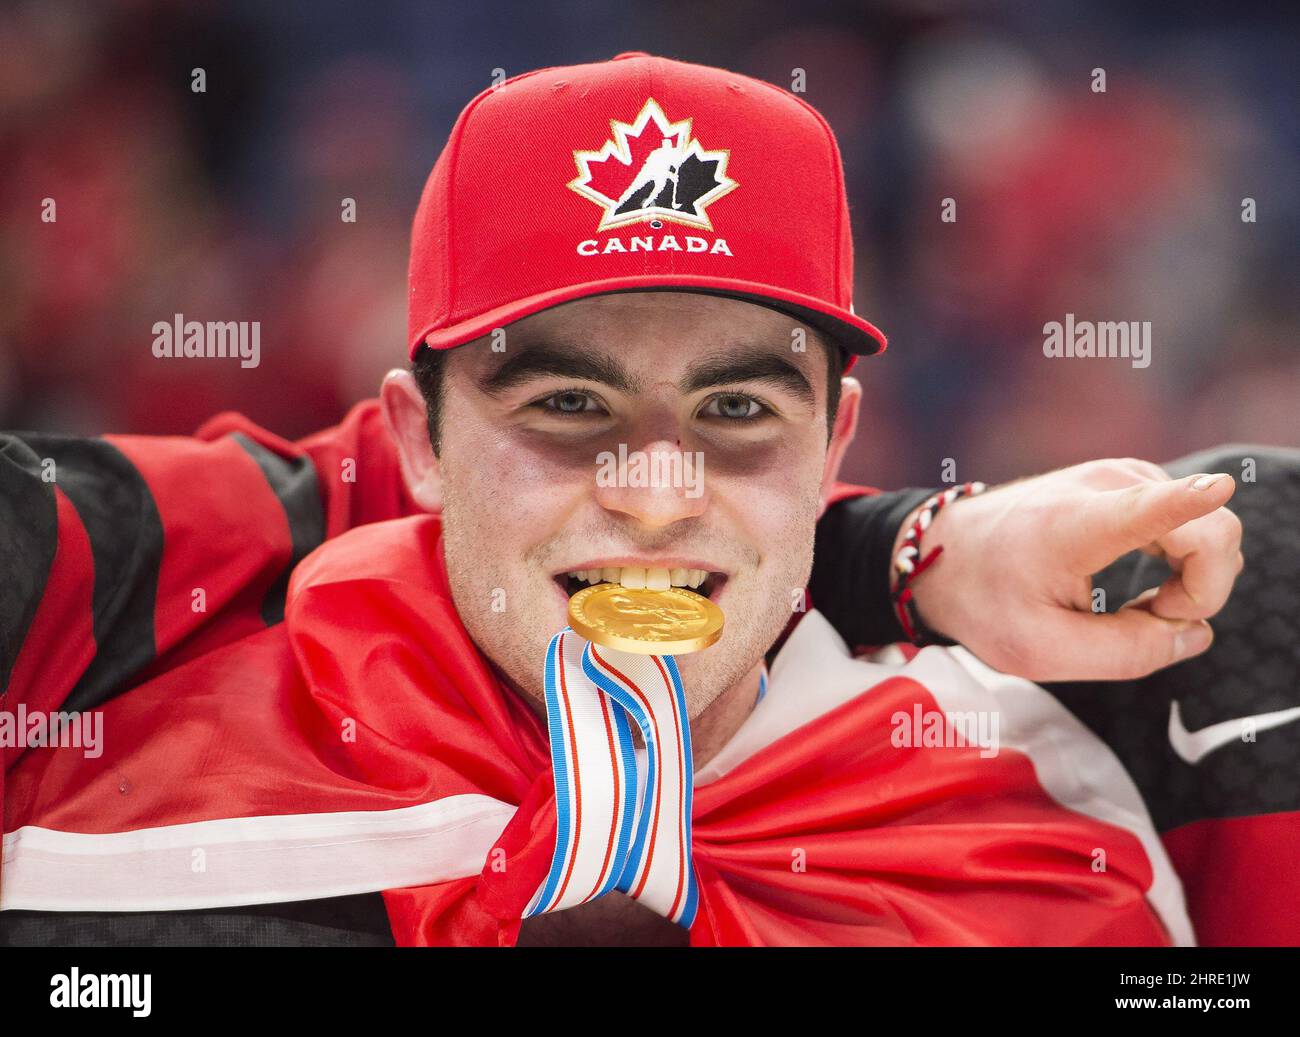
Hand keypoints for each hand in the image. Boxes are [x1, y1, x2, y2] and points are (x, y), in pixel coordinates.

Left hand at [897, 459, 1242, 681]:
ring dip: (1191, 578)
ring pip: (1210, 526)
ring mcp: (1122, 475)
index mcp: (1076, 525)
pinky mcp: (1130, 480)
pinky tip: (1141, 582)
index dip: (1191, 500)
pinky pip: (1192, 521)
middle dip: (1202, 590)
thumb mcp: (1042, 651)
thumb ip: (1125, 653)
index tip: (1216, 487)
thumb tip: (1195, 634)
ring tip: (1134, 606)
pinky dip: (1182, 560)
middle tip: (1149, 618)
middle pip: (1212, 528)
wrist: (946, 553)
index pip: (1148, 505)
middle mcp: (1107, 485)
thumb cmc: (985, 602)